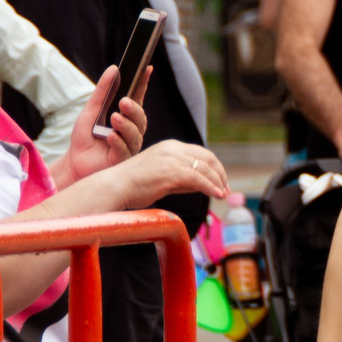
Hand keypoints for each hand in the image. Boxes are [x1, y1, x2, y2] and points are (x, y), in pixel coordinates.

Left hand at [60, 65, 149, 182]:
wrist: (74, 162)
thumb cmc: (85, 137)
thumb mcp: (91, 110)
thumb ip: (102, 91)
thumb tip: (113, 69)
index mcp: (127, 117)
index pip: (138, 98)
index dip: (143, 83)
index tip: (146, 68)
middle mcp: (132, 131)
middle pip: (140, 118)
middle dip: (134, 109)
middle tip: (123, 102)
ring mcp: (130, 146)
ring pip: (135, 134)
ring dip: (125, 125)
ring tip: (114, 119)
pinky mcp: (123, 161)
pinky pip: (126, 150)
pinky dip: (118, 141)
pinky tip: (110, 137)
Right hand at [96, 140, 232, 211]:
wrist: (115, 187)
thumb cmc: (133, 186)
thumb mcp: (162, 177)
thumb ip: (182, 178)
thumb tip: (203, 185)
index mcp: (170, 147)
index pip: (201, 153)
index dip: (215, 168)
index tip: (221, 182)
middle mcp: (173, 149)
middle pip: (207, 158)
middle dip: (220, 174)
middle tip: (226, 189)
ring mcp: (172, 159)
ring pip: (205, 168)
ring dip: (218, 182)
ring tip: (223, 194)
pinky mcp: (171, 171)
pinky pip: (198, 179)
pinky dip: (211, 187)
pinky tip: (217, 195)